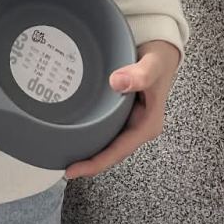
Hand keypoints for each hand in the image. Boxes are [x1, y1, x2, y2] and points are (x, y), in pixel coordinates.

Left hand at [63, 40, 183, 179]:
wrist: (162, 53)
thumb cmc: (160, 61)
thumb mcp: (153, 66)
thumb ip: (140, 74)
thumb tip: (118, 82)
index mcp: (147, 126)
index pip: (119, 152)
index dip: (96, 163)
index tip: (73, 170)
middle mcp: (138, 128)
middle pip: (111, 153)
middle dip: (88, 162)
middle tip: (61, 165)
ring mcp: (130, 123)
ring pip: (107, 143)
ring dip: (88, 150)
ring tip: (63, 153)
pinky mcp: (122, 115)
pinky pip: (104, 129)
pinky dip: (89, 133)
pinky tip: (73, 131)